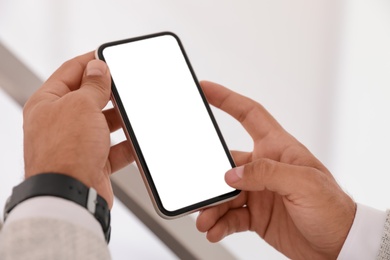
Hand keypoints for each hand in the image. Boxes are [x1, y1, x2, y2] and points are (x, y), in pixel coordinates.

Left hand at [23, 52, 133, 207]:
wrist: (70, 195)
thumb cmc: (65, 152)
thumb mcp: (81, 106)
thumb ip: (93, 85)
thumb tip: (98, 67)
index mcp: (48, 102)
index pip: (72, 71)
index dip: (92, 61)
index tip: (111, 56)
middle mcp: (60, 122)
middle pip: (90, 98)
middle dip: (110, 93)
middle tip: (127, 85)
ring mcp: (76, 143)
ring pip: (104, 123)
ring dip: (120, 120)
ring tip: (135, 113)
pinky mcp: (92, 161)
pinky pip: (114, 148)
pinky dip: (127, 145)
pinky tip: (138, 141)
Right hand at [196, 81, 355, 258]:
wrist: (339, 246)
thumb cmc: (333, 209)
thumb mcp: (305, 184)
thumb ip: (267, 174)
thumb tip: (232, 174)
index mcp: (278, 148)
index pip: (250, 114)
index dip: (227, 99)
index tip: (205, 89)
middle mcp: (265, 167)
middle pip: (226, 162)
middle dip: (209, 176)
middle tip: (200, 190)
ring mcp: (259, 192)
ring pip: (224, 193)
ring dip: (212, 206)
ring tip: (206, 220)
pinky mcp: (256, 214)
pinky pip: (230, 215)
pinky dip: (219, 223)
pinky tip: (215, 229)